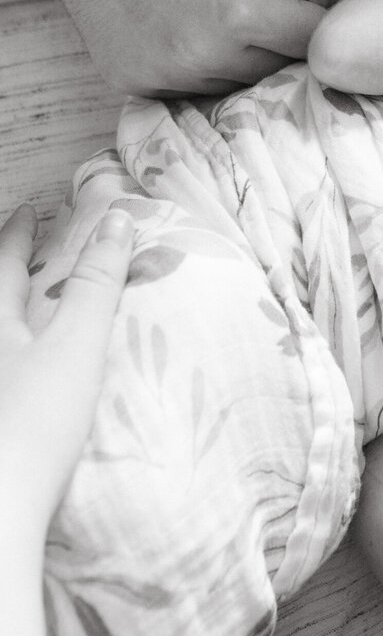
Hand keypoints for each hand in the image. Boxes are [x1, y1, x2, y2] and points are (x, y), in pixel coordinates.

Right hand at [0, 0, 374, 93]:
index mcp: (249, 12)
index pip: (320, 46)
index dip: (326, 21)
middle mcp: (205, 53)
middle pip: (278, 67)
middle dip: (285, 31)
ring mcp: (161, 71)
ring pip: (233, 82)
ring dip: (242, 49)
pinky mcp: (126, 75)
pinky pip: (184, 86)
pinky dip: (197, 59)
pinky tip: (187, 11)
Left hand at [0, 205, 133, 536]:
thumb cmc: (33, 424)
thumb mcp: (75, 347)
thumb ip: (99, 283)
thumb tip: (118, 218)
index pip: (4, 264)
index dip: (19, 234)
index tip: (29, 210)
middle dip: (3, 270)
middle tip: (17, 249)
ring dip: (4, 316)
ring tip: (20, 309)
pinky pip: (2, 376)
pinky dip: (9, 362)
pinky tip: (18, 376)